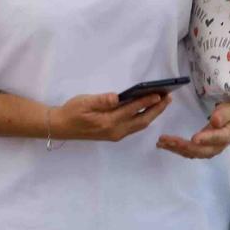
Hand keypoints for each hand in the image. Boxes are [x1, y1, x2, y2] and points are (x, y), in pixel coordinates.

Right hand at [53, 91, 171, 142]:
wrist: (61, 127)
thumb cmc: (72, 111)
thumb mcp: (84, 102)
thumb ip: (101, 100)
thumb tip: (116, 97)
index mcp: (108, 122)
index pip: (132, 110)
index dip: (146, 102)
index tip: (159, 94)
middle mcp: (115, 131)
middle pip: (142, 120)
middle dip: (156, 109)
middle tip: (168, 98)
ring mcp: (116, 135)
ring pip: (139, 125)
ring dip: (152, 114)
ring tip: (162, 102)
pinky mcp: (114, 135)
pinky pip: (134, 127)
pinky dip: (144, 118)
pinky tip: (148, 110)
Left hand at [158, 100, 229, 158]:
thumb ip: (223, 114)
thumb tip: (215, 121)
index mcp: (225, 136)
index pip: (214, 139)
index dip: (204, 139)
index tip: (193, 138)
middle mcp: (217, 146)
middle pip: (198, 150)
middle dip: (180, 146)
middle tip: (164, 140)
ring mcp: (210, 149)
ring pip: (192, 152)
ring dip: (176, 149)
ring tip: (161, 143)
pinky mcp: (204, 148)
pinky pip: (190, 151)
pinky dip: (178, 149)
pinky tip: (167, 145)